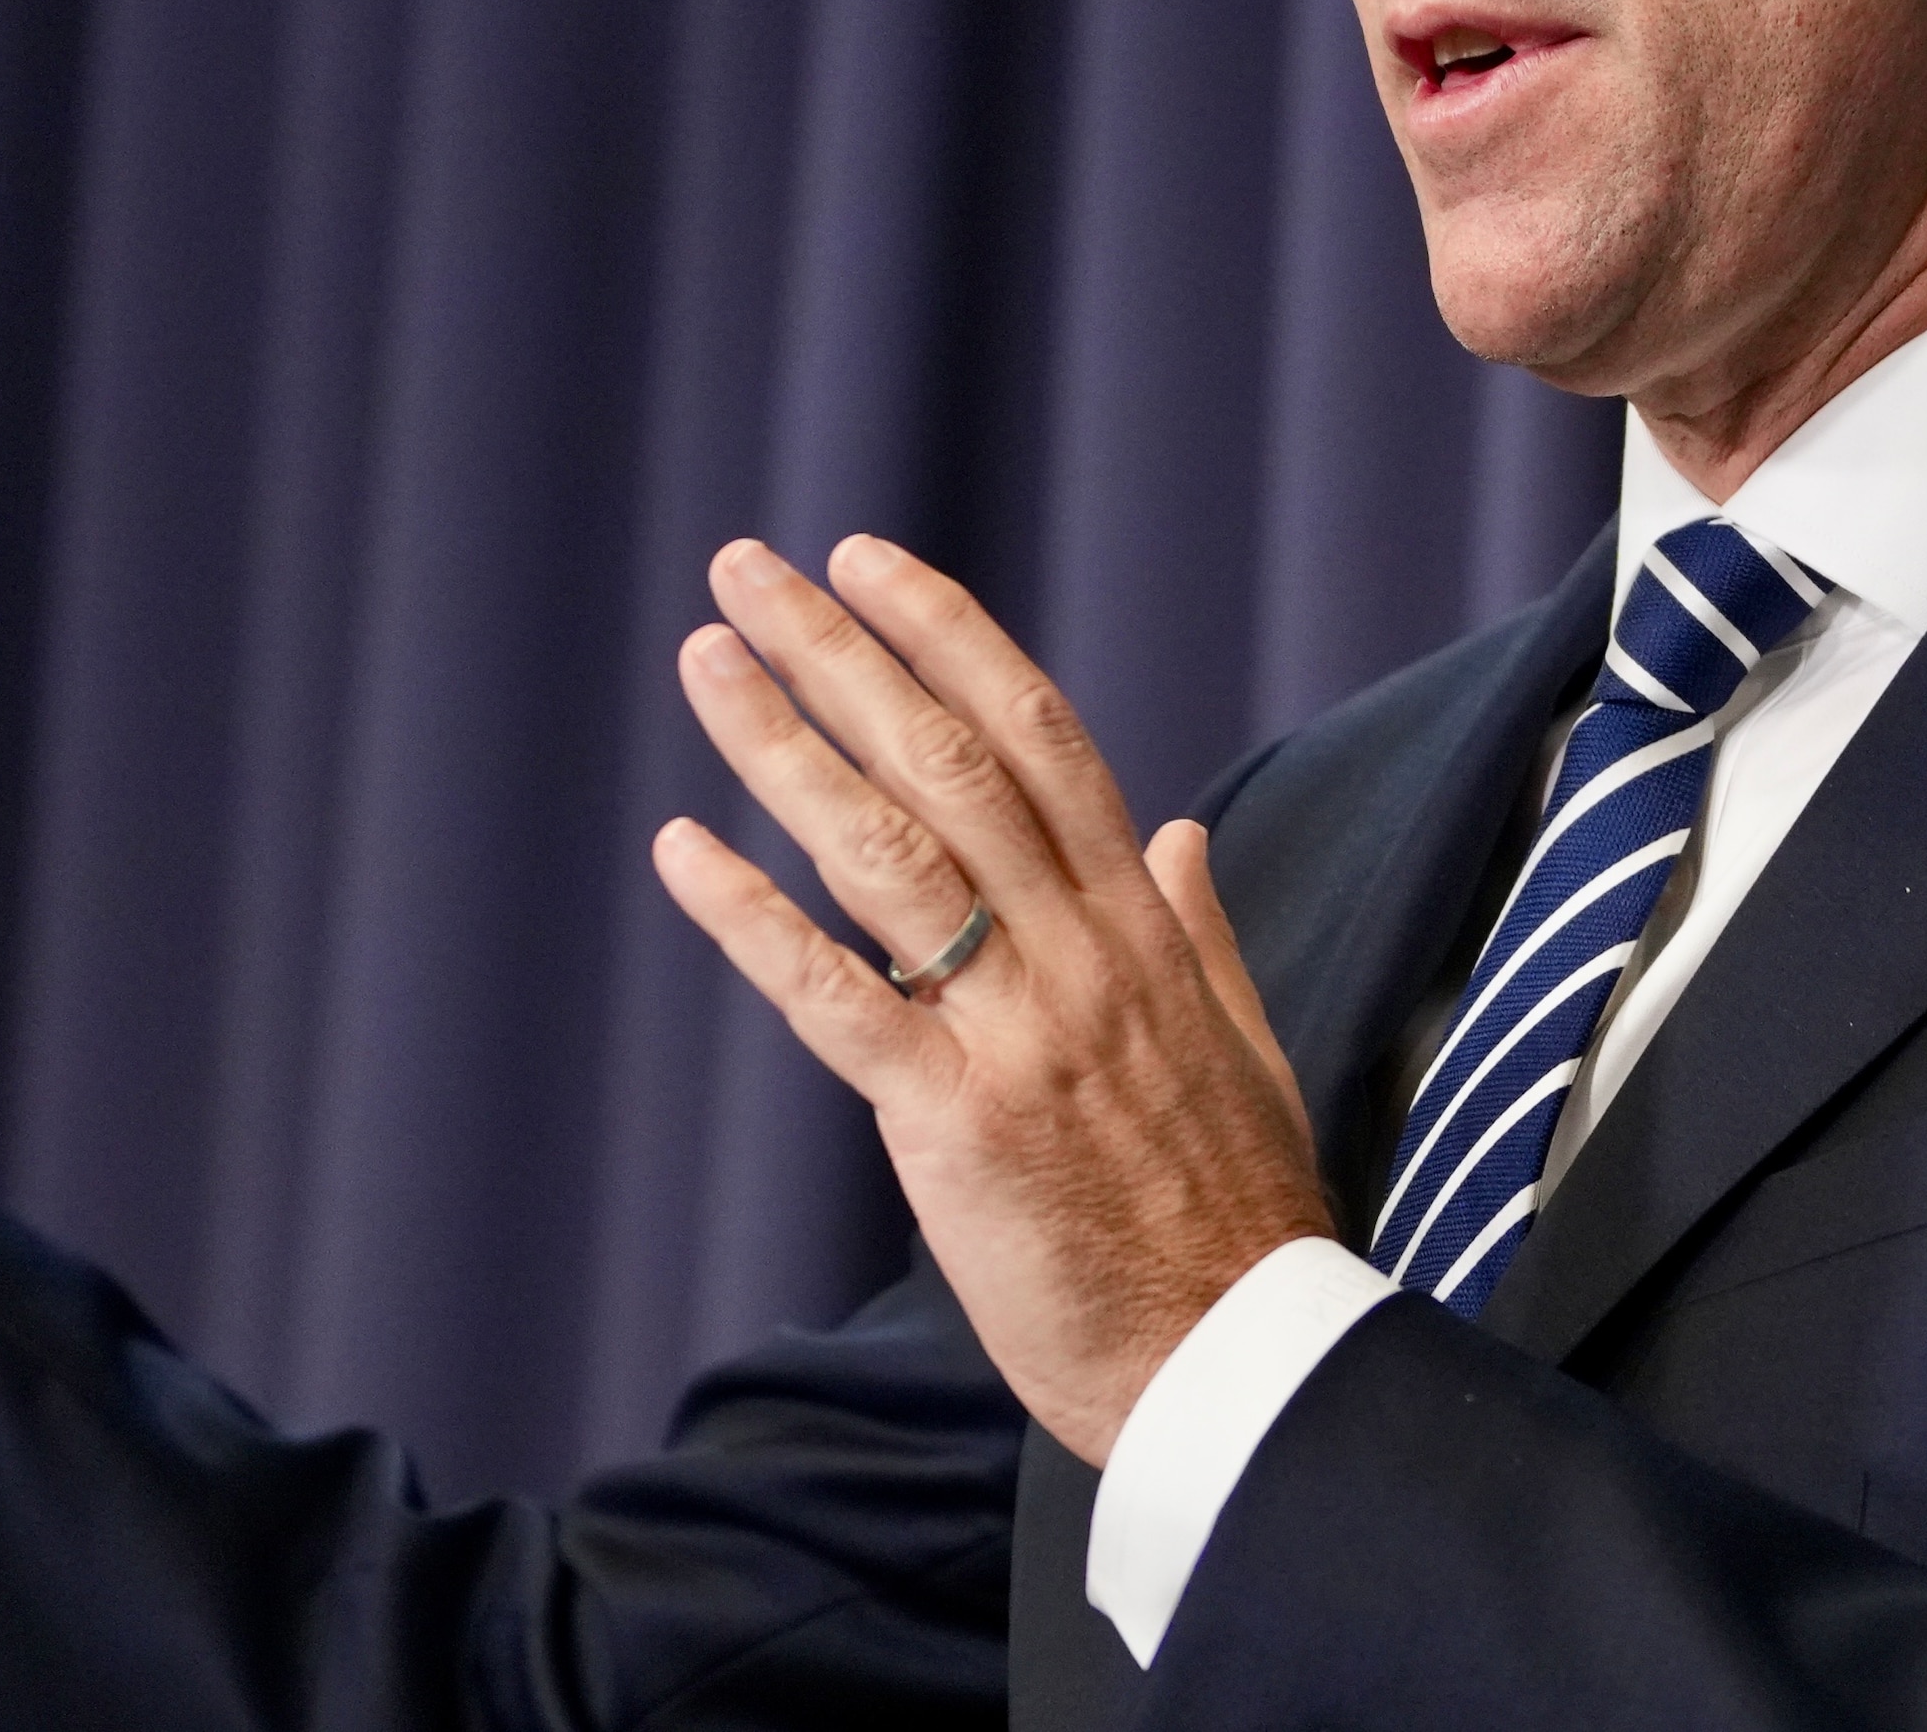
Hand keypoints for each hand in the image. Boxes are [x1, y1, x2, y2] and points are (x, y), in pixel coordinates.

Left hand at [654, 537, 1334, 1464]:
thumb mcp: (1242, 1048)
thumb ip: (1200, 930)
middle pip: (950, 765)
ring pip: (889, 855)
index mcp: (1143, 929)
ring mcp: (1020, 1037)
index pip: (1039, 738)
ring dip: (785, 746)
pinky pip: (841, 1001)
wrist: (1240, 1364)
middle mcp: (1082, 957)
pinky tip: (683, 852)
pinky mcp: (958, 1129)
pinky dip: (754, 921)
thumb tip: (1180, 833)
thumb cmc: (1235, 1217)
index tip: (870, 562)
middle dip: (842, 654)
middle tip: (749, 569)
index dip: (949, 639)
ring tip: (709, 662)